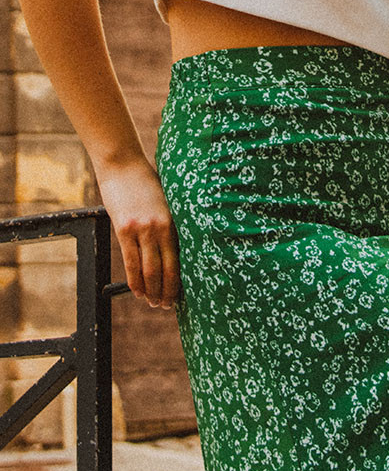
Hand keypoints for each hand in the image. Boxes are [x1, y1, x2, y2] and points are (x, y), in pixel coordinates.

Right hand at [94, 154, 180, 308]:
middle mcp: (161, 227)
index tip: (183, 294)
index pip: (182, 258)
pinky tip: (138, 292)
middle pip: (167, 268)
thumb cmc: (146, 182)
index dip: (182, 279)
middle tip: (168, 306)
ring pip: (149, 270)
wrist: (124, 164)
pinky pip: (131, 262)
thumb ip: (171, 222)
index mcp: (175, 220)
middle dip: (169, 291)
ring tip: (154, 303)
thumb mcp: (166, 200)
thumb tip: (177, 248)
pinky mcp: (124, 229)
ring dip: (153, 291)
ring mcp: (142, 229)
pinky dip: (135, 281)